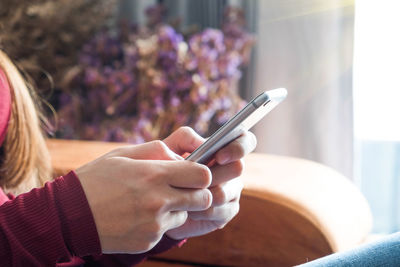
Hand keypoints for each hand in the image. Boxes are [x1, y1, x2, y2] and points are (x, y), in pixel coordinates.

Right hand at [75, 141, 212, 252]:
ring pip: (185, 216)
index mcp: (154, 175)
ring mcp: (154, 225)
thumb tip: (180, 157)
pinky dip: (158, 224)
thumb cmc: (96, 179)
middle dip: (197, 193)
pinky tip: (137, 217)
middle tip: (180, 189)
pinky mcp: (148, 241)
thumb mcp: (123, 154)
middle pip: (203, 199)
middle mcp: (158, 201)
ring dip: (176, 209)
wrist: (69, 215)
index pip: (203, 175)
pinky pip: (166, 231)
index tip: (192, 174)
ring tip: (151, 203)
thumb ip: (157, 151)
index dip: (201, 174)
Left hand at [163, 127, 256, 238]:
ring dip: (200, 194)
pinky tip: (187, 209)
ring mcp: (232, 191)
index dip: (238, 147)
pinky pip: (217, 212)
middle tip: (195, 179)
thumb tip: (201, 145)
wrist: (157, 200)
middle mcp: (232, 169)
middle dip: (214, 174)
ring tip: (182, 194)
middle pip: (237, 168)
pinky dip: (198, 211)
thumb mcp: (168, 147)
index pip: (245, 140)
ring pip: (223, 193)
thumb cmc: (164, 166)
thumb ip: (184, 138)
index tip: (219, 157)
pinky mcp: (226, 212)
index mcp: (223, 148)